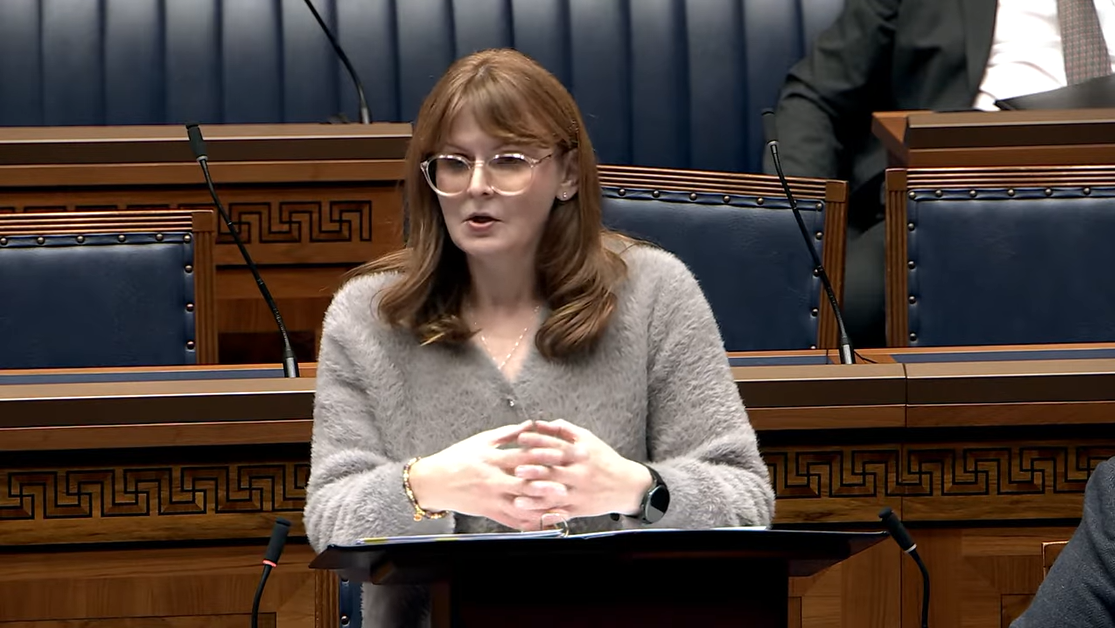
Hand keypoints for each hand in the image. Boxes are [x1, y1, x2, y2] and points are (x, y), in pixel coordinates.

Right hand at [406, 420, 569, 530]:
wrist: (434, 481)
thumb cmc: (458, 457)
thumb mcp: (481, 440)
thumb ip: (508, 434)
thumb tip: (531, 424)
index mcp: (492, 458)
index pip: (522, 456)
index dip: (544, 454)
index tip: (564, 453)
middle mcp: (494, 479)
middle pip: (525, 481)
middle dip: (548, 482)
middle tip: (570, 482)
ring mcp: (492, 498)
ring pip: (521, 504)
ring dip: (543, 506)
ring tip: (563, 505)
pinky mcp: (490, 513)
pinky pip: (513, 521)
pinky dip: (530, 523)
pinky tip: (546, 522)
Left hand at [510, 419, 652, 519]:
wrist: (627, 486)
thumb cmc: (604, 459)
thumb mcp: (588, 440)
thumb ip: (565, 430)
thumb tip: (541, 423)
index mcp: (580, 454)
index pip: (557, 445)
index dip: (538, 440)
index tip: (521, 437)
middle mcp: (580, 473)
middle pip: (554, 471)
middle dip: (534, 470)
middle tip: (516, 468)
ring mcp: (579, 492)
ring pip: (555, 494)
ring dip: (536, 496)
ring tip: (518, 496)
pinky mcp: (579, 508)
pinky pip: (560, 512)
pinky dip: (545, 514)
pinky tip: (531, 515)